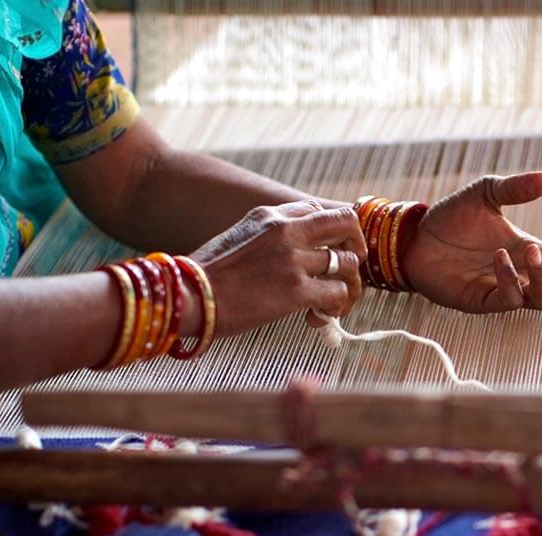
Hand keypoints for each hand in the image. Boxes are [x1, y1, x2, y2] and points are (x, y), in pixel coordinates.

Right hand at [188, 201, 366, 336]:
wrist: (186, 297)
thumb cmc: (207, 276)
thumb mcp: (239, 238)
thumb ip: (269, 238)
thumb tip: (298, 256)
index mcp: (271, 215)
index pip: (320, 211)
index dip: (332, 233)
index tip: (330, 252)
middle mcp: (287, 230)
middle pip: (347, 223)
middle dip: (355, 246)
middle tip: (346, 269)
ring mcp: (293, 259)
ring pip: (347, 264)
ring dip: (345, 287)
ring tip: (327, 304)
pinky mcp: (296, 290)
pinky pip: (338, 294)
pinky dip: (334, 309)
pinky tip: (315, 318)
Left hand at [402, 172, 541, 313]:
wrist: (414, 237)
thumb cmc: (451, 218)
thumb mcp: (486, 194)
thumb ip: (516, 189)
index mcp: (531, 252)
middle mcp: (523, 275)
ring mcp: (504, 290)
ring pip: (540, 299)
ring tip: (533, 253)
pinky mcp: (482, 301)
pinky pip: (507, 300)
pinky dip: (510, 281)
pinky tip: (501, 259)